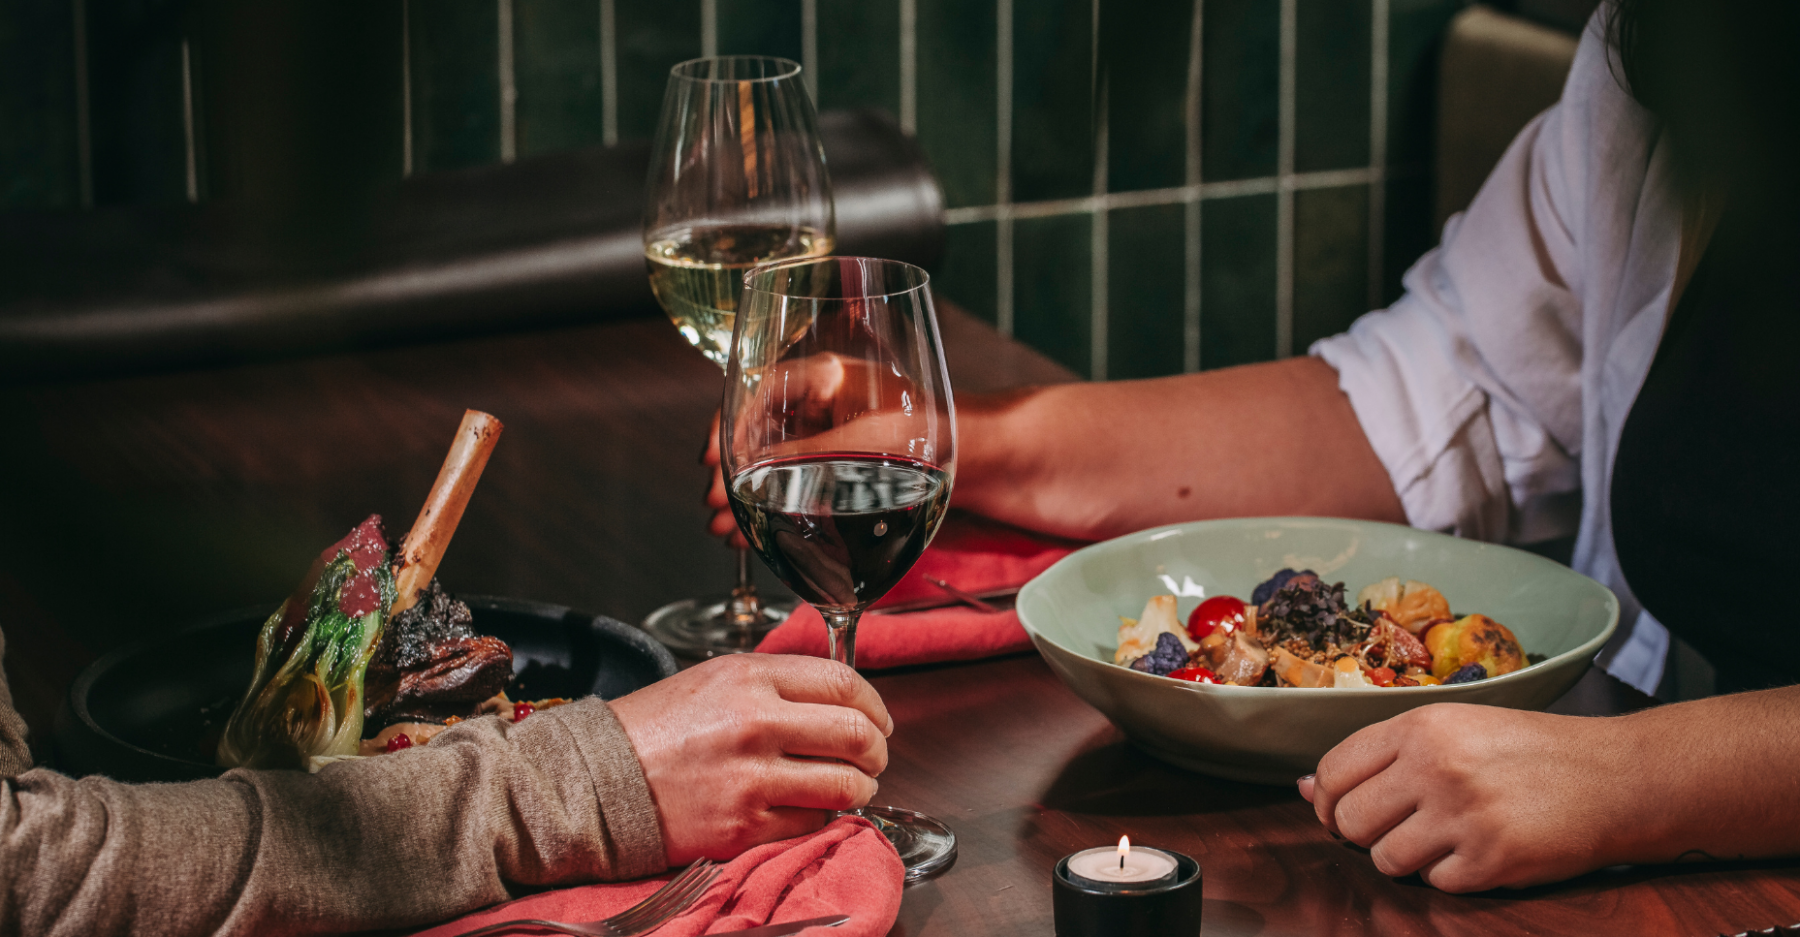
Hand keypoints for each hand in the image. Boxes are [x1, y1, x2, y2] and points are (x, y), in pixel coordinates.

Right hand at [609, 653, 892, 863]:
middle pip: (856, 733)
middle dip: (877, 750)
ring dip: (860, 788)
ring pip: (846, 784)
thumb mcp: (716, 678)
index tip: (878, 720)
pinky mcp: (744, 826)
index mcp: (750, 678)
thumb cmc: (656, 729)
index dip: (874, 705)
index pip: (844, 683)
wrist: (597, 780)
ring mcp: (752, 778)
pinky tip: (809, 807)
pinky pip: (813, 821)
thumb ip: (777, 683)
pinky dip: (822, 816)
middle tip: (873, 757)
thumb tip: (838, 698)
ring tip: (850, 786)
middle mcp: (755, 723)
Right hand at [704, 353, 935, 548]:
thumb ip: (805, 457)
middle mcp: (822, 398)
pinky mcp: (839, 462)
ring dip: (745, 496)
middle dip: (731, 472)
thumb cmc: (931, 434)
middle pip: (757, 429)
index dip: (728, 425)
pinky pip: (793, 480)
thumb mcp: (860, 444)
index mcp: (826, 374)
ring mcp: (830, 431)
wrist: (977, 457)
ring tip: (725, 531)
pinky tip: (753, 536)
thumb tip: (754, 475)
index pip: (758, 390)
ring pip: (771, 460)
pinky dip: (771, 505)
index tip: (714, 460)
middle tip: (715, 506)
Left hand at [1298, 703, 1632, 892]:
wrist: (1616, 778)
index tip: (1337, 811)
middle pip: (1352, 820)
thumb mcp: (1454, 730)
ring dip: (1407, 858)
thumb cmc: (1529, 752)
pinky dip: (1451, 876)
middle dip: (1364, 834)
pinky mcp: (1491, 859)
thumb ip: (1380, 756)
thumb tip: (1307, 787)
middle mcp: (1435, 767)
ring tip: (1443, 838)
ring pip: (1386, 859)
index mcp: (1420, 726)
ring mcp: (1463, 815)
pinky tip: (1477, 852)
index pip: (1334, 769)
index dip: (1326, 799)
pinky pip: (1435, 883)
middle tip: (1395, 829)